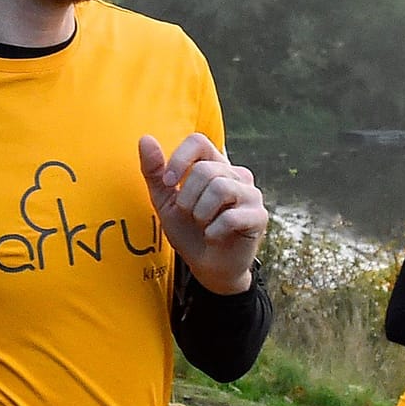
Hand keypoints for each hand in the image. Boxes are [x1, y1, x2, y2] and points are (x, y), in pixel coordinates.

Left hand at [138, 134, 265, 294]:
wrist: (208, 267)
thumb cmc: (188, 230)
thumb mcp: (165, 201)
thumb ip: (155, 173)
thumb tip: (145, 138)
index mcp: (214, 166)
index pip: (198, 141)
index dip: (179, 159)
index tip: (168, 183)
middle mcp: (236, 174)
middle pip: (205, 170)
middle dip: (187, 198)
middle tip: (189, 215)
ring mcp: (251, 194)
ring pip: (220, 188)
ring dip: (200, 214)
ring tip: (203, 225)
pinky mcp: (259, 216)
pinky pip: (230, 217)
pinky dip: (213, 231)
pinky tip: (213, 237)